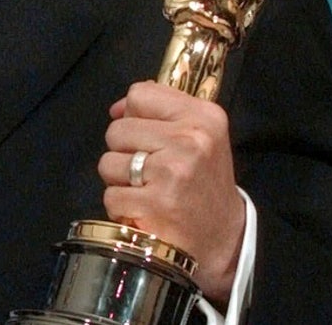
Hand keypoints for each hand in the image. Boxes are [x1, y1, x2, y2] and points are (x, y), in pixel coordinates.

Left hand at [97, 81, 244, 305]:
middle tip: (151, 171)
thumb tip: (117, 108)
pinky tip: (145, 210)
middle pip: (117, 129)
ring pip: (108, 162)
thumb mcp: (197, 137)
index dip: (133, 115)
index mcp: (203, 117)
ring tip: (147, 191)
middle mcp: (190, 140)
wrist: (223, 238)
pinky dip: (121, 207)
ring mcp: (172, 172)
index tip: (146, 135)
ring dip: (120, 181)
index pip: (140, 94)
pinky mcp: (155, 203)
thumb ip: (160, 113)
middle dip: (125, 152)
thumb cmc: (202, 183)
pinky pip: (110, 195)